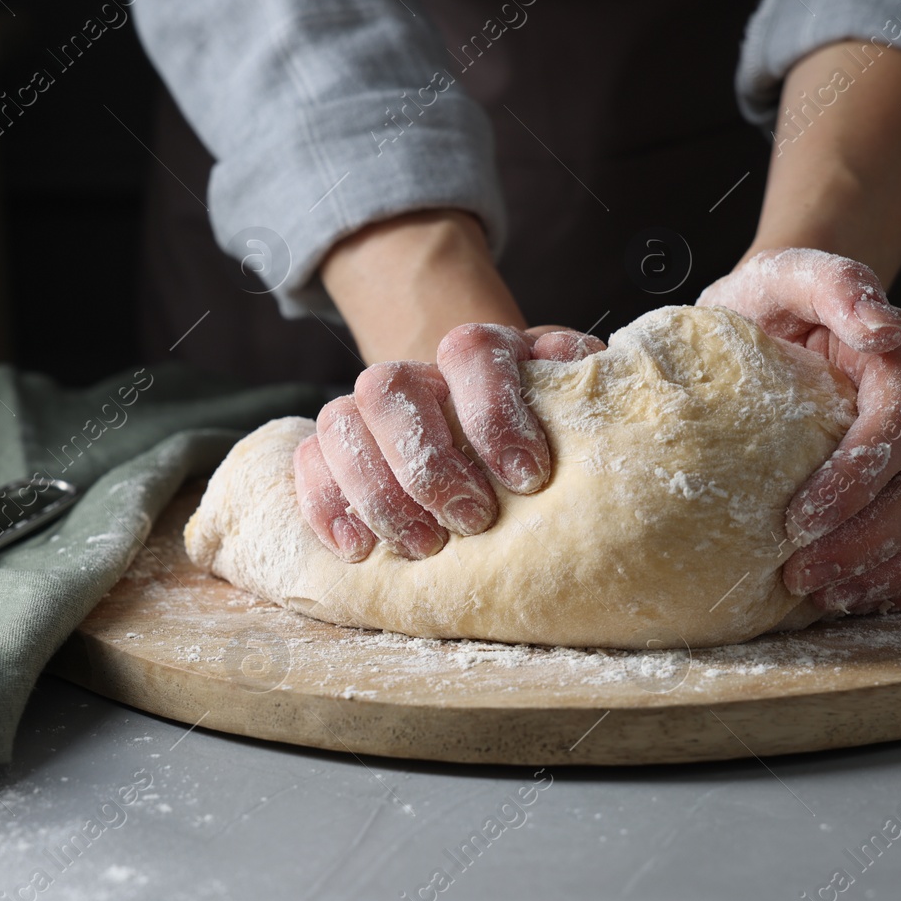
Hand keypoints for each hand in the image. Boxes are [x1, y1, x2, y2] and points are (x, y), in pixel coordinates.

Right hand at [294, 324, 605, 560]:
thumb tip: (591, 389)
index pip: (471, 351)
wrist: (514, 446)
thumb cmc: (555, 436)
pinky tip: (360, 550)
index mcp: (484, 352)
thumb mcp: (581, 413)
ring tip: (423, 548)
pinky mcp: (342, 450)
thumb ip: (587, 399)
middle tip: (471, 522)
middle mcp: (421, 373)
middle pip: (389, 387)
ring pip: (339, 421)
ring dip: (377, 492)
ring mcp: (373, 410)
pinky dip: (326, 505)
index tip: (529, 478)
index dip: (493, 412)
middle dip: (426, 463)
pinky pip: (309, 459)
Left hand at [697, 248, 900, 613]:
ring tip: (820, 594)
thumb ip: (829, 282)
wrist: (780, 327)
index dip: (854, 481)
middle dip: (863, 543)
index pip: (900, 425)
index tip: (797, 520)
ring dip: (885, 571)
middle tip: (798, 575)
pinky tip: (856, 596)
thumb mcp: (780, 277)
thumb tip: (881, 325)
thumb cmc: (769, 308)